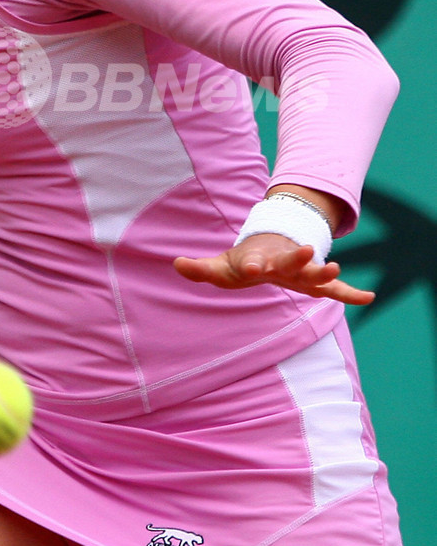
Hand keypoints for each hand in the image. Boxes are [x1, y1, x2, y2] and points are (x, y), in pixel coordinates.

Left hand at [174, 233, 374, 305]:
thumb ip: (199, 268)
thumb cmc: (243, 262)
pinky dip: (351, 293)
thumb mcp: (220, 266)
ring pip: (314, 273)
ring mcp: (300, 272)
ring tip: (336, 267)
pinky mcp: (313, 281)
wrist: (270, 247)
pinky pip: (335, 290)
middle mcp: (281, 264)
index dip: (250, 264)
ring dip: (325, 271)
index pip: (252, 262)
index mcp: (257, 261)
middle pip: (289, 262)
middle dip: (296, 258)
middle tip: (306, 250)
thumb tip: (176, 264)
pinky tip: (368, 298)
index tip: (251, 266)